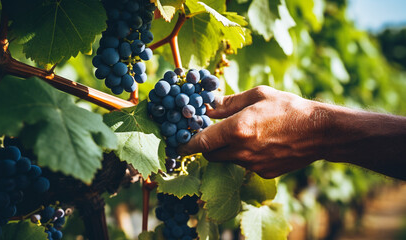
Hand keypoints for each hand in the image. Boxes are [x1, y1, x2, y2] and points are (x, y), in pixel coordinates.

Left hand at [178, 86, 327, 177]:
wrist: (319, 132)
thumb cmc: (289, 108)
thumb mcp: (258, 95)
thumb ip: (228, 103)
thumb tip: (208, 106)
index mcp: (237, 129)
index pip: (200, 142)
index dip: (186, 144)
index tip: (178, 145)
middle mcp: (242, 150)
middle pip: (209, 154)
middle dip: (206, 145)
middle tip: (213, 132)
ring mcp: (253, 165)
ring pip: (227, 160)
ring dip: (226, 149)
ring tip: (244, 134)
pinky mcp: (263, 173)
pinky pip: (244, 165)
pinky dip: (244, 156)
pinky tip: (260, 143)